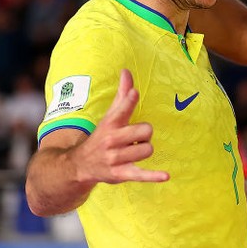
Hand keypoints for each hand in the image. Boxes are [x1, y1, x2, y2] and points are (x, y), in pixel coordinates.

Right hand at [75, 69, 168, 185]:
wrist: (80, 164)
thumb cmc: (102, 135)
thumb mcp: (110, 115)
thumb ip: (122, 93)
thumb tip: (127, 71)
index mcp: (111, 124)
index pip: (122, 109)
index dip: (130, 101)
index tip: (134, 93)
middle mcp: (112, 140)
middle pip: (145, 131)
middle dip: (145, 133)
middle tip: (134, 137)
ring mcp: (116, 158)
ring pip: (147, 149)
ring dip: (144, 149)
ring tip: (132, 150)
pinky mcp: (120, 174)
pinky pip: (140, 174)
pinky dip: (153, 176)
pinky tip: (166, 176)